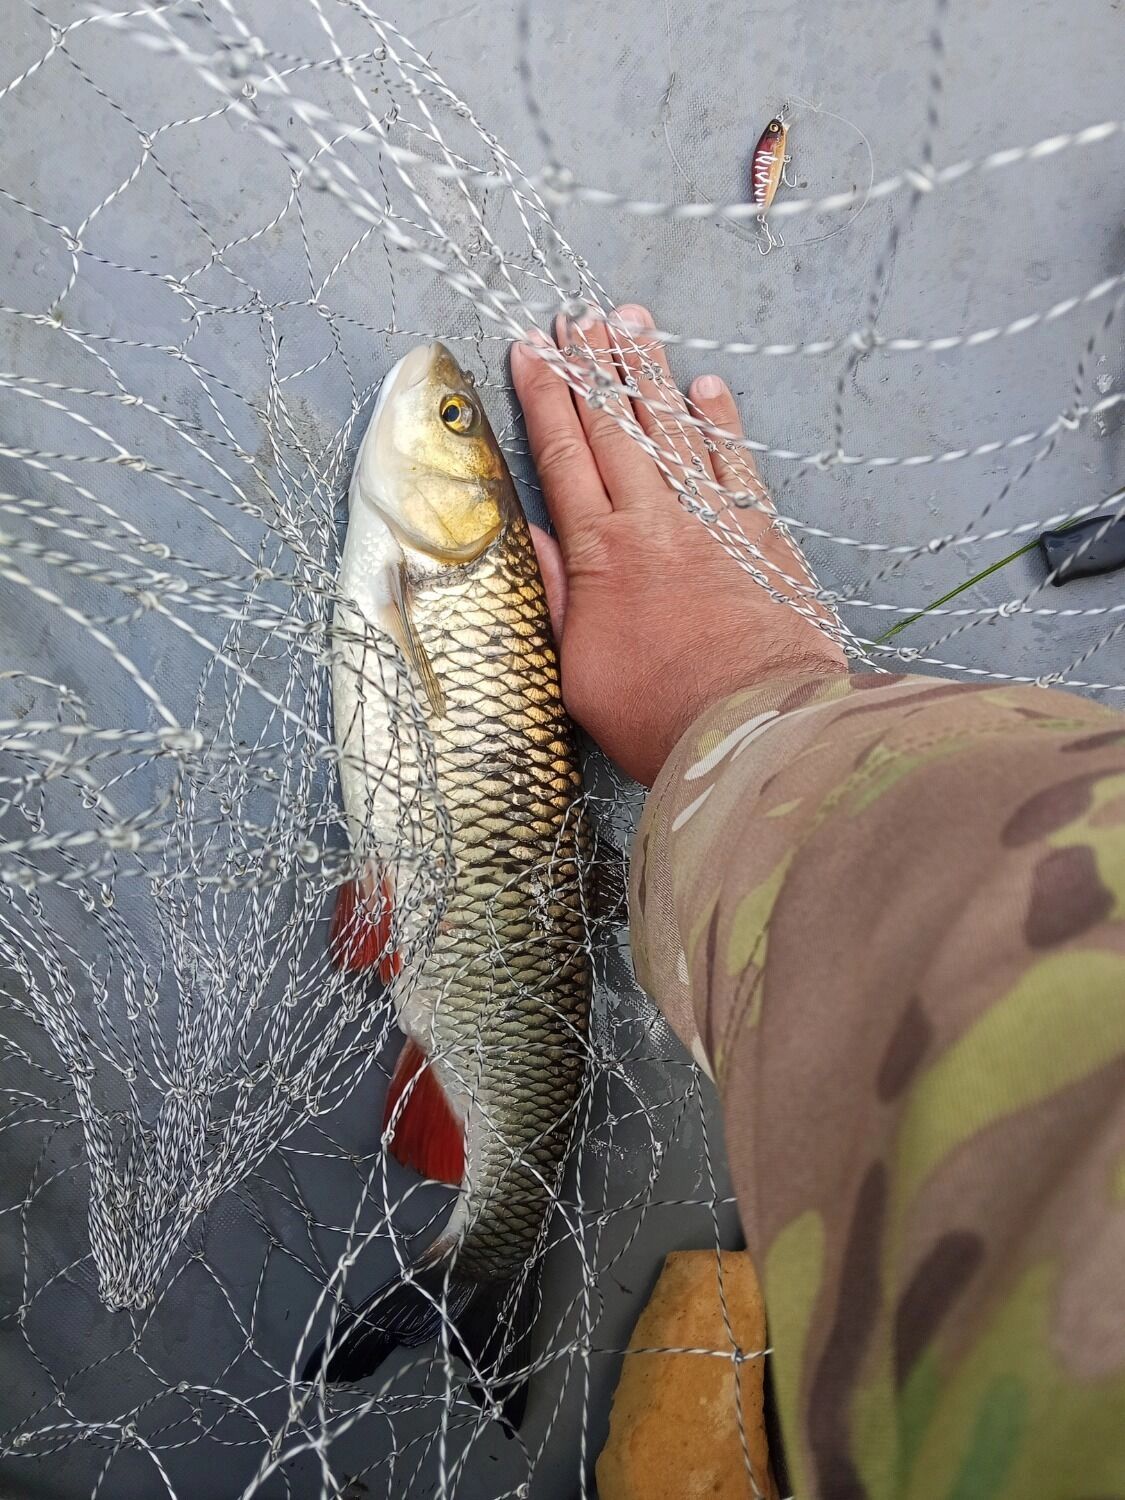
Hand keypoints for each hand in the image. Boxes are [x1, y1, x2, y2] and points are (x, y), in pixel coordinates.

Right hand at [510, 304, 844, 785]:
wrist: (752, 727)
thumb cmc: (659, 715)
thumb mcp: (578, 672)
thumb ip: (560, 599)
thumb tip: (539, 543)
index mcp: (600, 554)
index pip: (563, 457)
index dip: (544, 399)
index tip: (531, 352)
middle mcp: (653, 522)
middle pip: (615, 427)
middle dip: (592, 366)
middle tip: (578, 316)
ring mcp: (710, 522)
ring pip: (673, 429)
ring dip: (649, 372)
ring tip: (632, 321)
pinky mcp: (760, 536)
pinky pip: (735, 463)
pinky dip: (720, 423)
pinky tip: (708, 387)